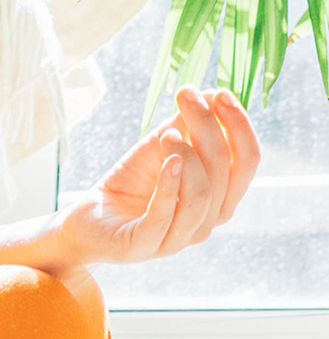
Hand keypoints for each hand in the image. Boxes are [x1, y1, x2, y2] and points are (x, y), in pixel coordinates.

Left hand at [55, 85, 260, 267]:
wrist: (90, 217)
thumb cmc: (132, 183)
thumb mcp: (161, 147)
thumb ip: (187, 125)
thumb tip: (211, 93)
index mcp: (220, 199)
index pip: (248, 161)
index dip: (239, 125)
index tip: (220, 93)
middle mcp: (207, 222)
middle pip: (224, 171)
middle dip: (208, 127)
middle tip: (186, 96)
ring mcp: (178, 238)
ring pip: (202, 194)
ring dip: (189, 156)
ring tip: (167, 134)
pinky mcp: (145, 246)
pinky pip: (166, 216)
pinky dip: (169, 184)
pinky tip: (167, 160)